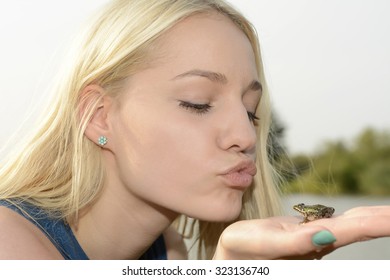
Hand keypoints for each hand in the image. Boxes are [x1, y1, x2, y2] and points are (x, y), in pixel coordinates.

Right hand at [213, 205, 389, 258]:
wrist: (234, 253)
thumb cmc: (245, 250)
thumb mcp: (267, 244)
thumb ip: (296, 243)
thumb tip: (326, 237)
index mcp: (313, 243)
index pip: (354, 231)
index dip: (377, 223)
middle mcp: (319, 241)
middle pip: (358, 228)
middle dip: (381, 220)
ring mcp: (314, 237)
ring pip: (351, 225)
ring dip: (373, 218)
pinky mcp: (305, 231)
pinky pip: (337, 223)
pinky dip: (355, 218)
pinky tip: (363, 217)